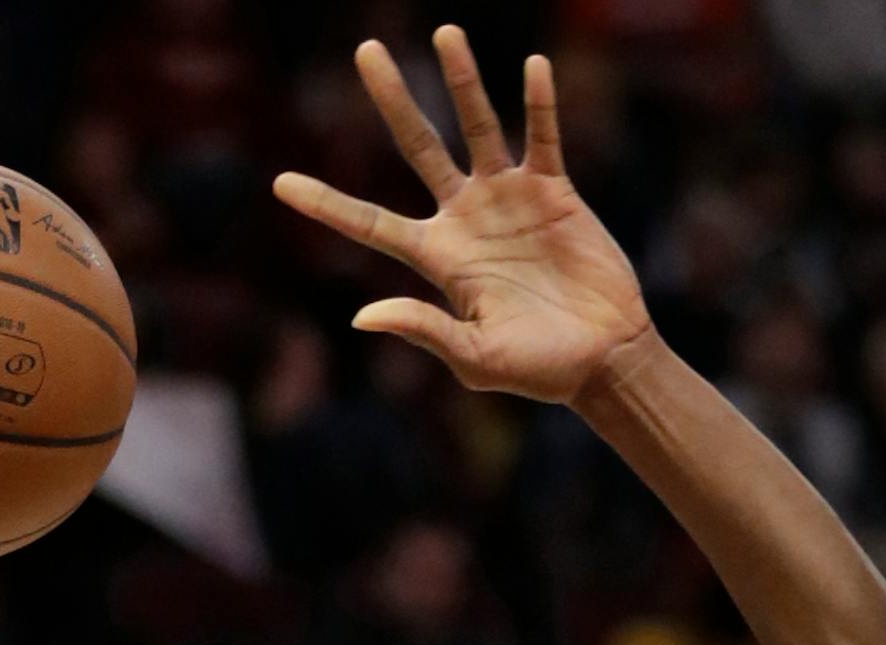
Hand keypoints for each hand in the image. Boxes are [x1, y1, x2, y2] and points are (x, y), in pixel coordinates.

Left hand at [273, 26, 650, 405]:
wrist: (604, 359)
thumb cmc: (539, 370)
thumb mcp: (477, 360)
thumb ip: (426, 332)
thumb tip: (363, 317)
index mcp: (438, 258)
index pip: (370, 223)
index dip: (327, 204)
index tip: (280, 184)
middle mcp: (466, 218)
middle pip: (418, 145)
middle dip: (393, 100)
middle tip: (366, 50)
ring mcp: (509, 198)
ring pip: (478, 126)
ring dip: (463, 81)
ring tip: (446, 32)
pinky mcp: (554, 192)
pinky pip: (542, 137)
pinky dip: (539, 104)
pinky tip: (534, 67)